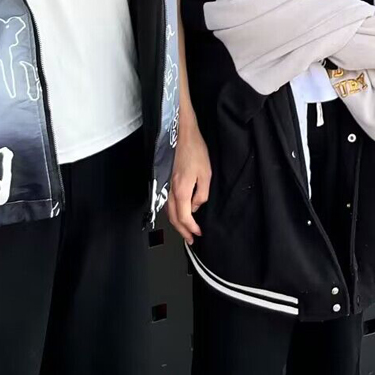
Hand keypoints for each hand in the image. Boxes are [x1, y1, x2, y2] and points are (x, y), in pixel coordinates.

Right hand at [167, 119, 210, 244]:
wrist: (182, 135)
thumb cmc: (196, 151)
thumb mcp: (206, 174)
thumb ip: (202, 194)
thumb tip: (196, 206)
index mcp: (181, 190)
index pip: (184, 217)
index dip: (191, 228)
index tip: (198, 234)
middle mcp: (171, 191)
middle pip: (173, 218)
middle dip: (182, 231)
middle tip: (190, 239)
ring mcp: (168, 186)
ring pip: (169, 211)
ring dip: (177, 223)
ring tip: (186, 230)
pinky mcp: (168, 181)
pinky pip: (169, 203)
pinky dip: (173, 213)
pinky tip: (180, 213)